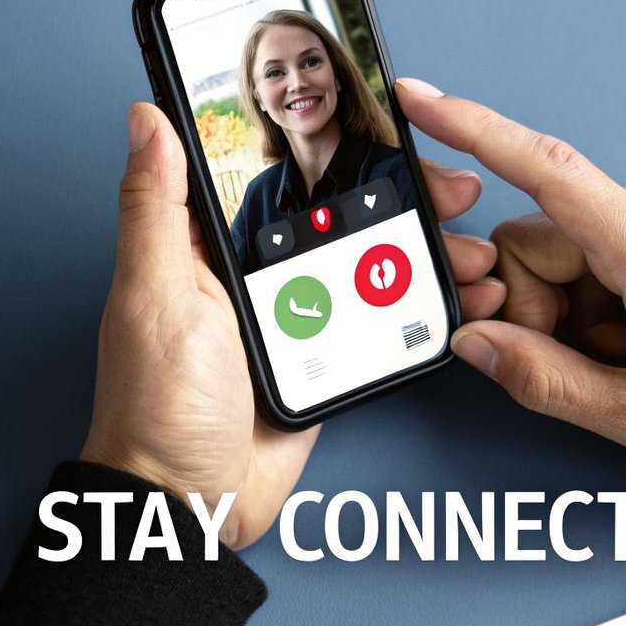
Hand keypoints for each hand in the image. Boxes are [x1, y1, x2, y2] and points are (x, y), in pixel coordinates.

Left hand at [80, 103, 504, 547]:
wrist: (189, 503)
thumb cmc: (156, 404)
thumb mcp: (155, 293)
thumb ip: (156, 207)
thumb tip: (149, 122)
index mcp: (213, 248)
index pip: (286, 179)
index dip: (343, 151)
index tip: (397, 133)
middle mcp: (259, 276)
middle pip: (347, 219)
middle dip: (409, 204)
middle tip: (457, 195)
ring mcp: (300, 319)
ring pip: (376, 270)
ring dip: (431, 257)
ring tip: (476, 256)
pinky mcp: (328, 362)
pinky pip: (383, 325)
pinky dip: (425, 312)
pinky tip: (463, 302)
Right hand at [393, 80, 625, 476]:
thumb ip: (547, 381)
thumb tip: (483, 348)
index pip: (544, 169)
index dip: (471, 128)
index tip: (423, 101)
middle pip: (552, 237)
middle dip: (541, 304)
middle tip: (576, 365)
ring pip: (588, 249)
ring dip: (584, 310)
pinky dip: (617, 300)